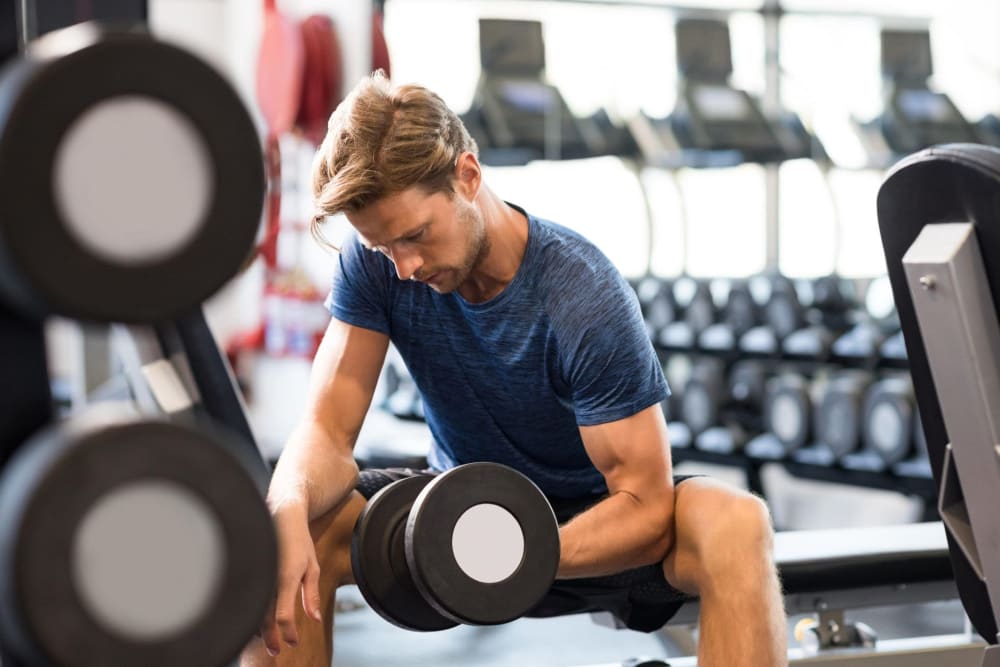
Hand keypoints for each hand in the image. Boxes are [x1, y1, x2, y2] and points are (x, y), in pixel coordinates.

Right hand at [259, 502, 323, 655]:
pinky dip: (251, 612)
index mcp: (286, 577)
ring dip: (258, 628)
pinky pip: (248, 596)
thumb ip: (311, 594)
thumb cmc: (298, 540)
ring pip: (253, 609)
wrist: (280, 513)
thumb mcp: (311, 566)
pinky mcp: (251, 569)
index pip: (283, 615)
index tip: (292, 643)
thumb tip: (314, 619)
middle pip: (264, 617)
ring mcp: (258, 572)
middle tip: (275, 651)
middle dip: (269, 637)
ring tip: (265, 640)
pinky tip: (256, 621)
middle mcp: (269, 577)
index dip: (287, 633)